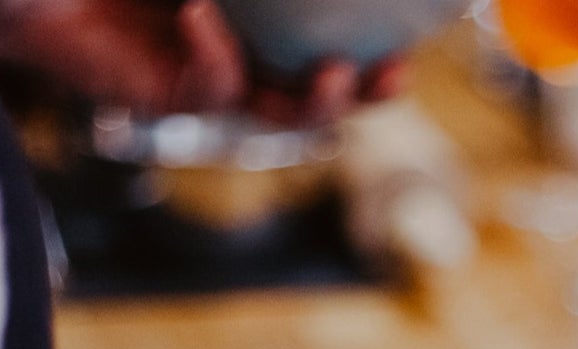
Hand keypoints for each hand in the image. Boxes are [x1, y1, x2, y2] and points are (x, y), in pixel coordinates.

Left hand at [0, 0, 403, 122]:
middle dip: (366, 89)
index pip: (318, 27)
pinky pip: (213, 90)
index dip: (369, 33)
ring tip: (338, 75)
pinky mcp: (168, 97)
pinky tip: (203, 19)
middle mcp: (235, 39)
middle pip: (318, 81)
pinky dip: (218, 59)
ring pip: (281, 109)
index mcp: (249, 4)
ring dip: (318, 103)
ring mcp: (204, 72)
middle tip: (395, 75)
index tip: (409, 29)